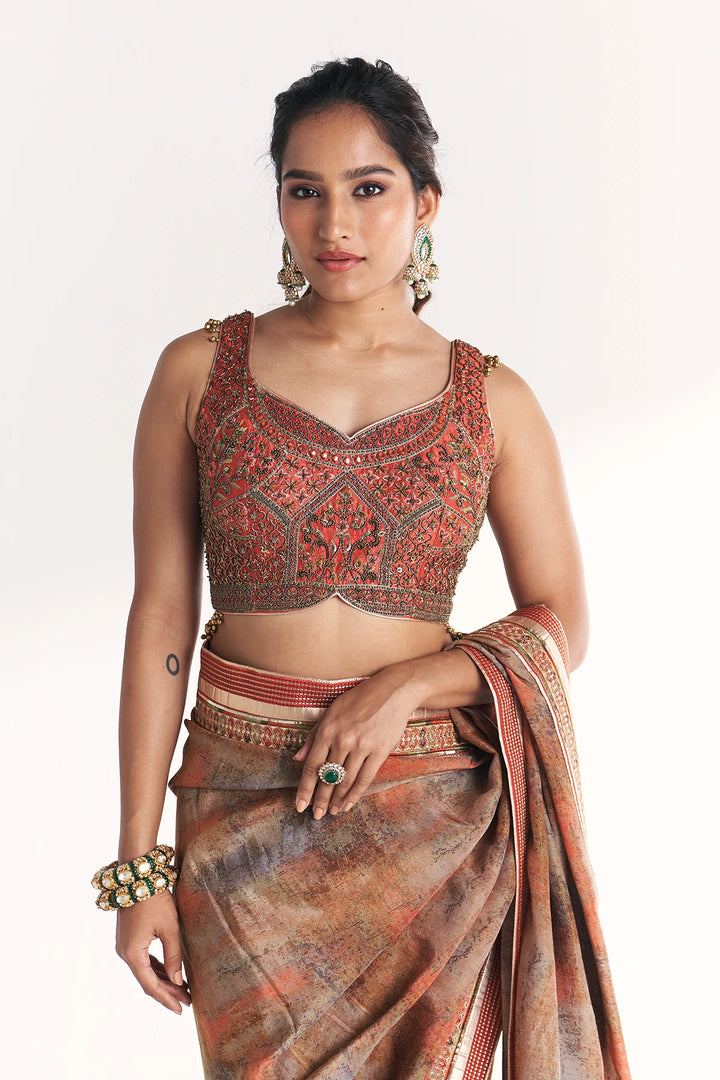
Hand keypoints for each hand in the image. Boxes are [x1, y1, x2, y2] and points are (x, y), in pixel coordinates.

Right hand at [115, 891, 190, 1013]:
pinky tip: (172, 974)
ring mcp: (125, 946)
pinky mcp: (129, 939)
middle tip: (188, 1002)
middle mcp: (124, 953)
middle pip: (148, 980)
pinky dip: (158, 968)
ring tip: (184, 990)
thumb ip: (174, 956)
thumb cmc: (155, 900)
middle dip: (168, 992)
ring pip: (146, 971)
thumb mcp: (170, 928)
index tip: (180, 1009)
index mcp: (132, 953)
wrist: (138, 876)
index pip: (150, 984)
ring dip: (164, 980)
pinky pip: (144, 960)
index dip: (166, 998)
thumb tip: (179, 981)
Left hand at [293, 663, 418, 818]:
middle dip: (320, 800)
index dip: (304, 789)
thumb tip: (297, 758)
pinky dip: (355, 794)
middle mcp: (342, 740)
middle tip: (316, 815)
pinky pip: (365, 779)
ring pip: (345, 781)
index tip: (300, 805)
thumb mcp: (332, 711)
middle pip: (327, 777)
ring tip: (332, 812)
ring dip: (337, 800)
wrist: (393, 690)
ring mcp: (362, 746)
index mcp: (327, 730)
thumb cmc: (360, 698)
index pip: (311, 766)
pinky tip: (348, 804)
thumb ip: (314, 735)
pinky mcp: (380, 751)